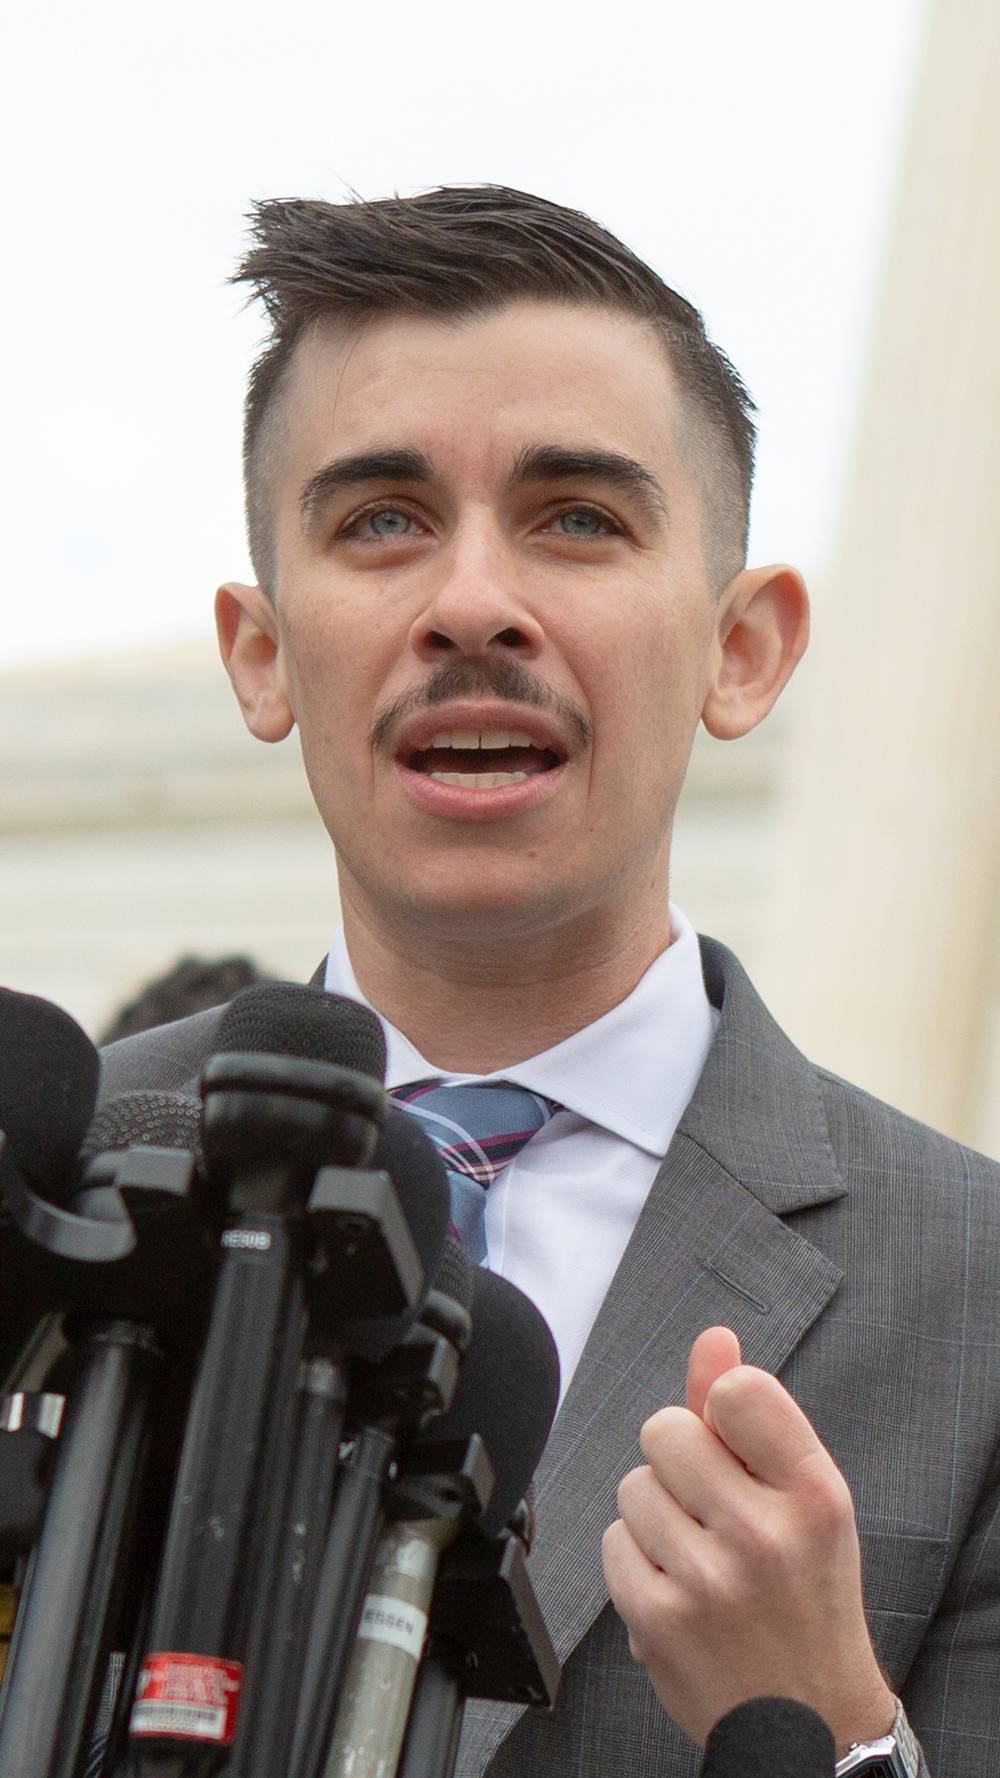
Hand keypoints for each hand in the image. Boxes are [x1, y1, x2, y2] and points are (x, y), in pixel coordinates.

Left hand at [602, 1327, 894, 1752]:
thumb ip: (753, 1415)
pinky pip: (613, 1542)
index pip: (738, 1389)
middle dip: (679, 1460)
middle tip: (715, 1506)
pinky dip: (636, 1559)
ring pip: (633, 1486)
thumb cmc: (805, 1593)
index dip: (720, 1407)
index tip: (734, 1441)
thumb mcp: (804, 1499)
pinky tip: (677, 1587)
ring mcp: (708, 1581)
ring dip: (655, 1512)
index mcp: (815, 1494)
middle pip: (664, 1430)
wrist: (810, 1720)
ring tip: (701, 1553)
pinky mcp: (658, 1620)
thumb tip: (714, 1337)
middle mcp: (765, 1534)